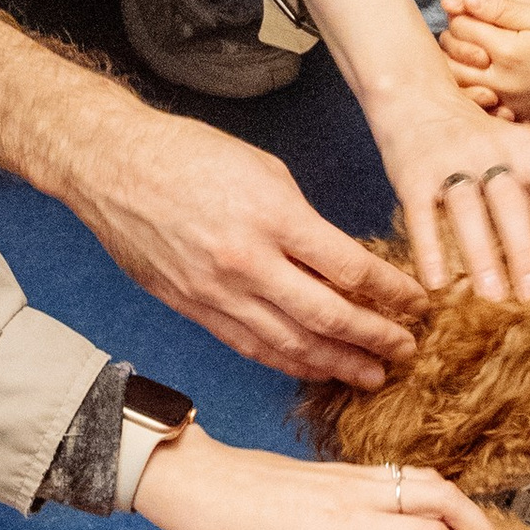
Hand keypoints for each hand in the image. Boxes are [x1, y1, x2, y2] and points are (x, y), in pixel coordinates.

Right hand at [76, 108, 423, 385]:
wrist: (113, 165)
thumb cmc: (189, 154)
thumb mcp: (264, 170)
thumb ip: (304, 222)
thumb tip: (339, 264)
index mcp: (272, 217)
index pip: (350, 268)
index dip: (391, 292)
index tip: (417, 304)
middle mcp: (246, 262)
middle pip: (327, 316)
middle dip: (375, 338)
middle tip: (406, 350)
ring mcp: (216, 291)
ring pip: (289, 343)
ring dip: (337, 363)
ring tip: (372, 374)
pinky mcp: (192, 307)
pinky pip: (250, 346)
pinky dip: (288, 363)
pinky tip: (316, 369)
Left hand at [133, 422, 490, 529]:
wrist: (200, 484)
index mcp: (343, 528)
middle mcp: (355, 494)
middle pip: (440, 494)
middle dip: (478, 524)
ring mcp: (349, 476)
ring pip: (423, 478)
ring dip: (458, 505)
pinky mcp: (340, 469)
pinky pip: (400, 475)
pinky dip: (429, 494)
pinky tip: (428, 521)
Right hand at [301, 0, 529, 301]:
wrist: (412, 89)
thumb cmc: (474, 132)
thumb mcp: (513, 145)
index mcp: (524, 146)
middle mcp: (490, 151)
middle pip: (512, 203)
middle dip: (525, 251)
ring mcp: (449, 162)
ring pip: (469, 211)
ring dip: (481, 256)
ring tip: (492, 297)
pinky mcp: (412, 175)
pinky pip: (423, 215)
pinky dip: (430, 249)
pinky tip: (438, 284)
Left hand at [441, 0, 529, 125]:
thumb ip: (503, 6)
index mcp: (508, 51)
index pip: (460, 26)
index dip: (462, 11)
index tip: (474, 6)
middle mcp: (501, 82)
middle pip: (450, 59)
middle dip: (453, 38)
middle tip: (470, 27)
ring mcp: (508, 104)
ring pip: (459, 86)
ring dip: (457, 66)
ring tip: (474, 51)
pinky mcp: (516, 117)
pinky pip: (480, 106)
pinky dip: (473, 91)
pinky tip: (486, 78)